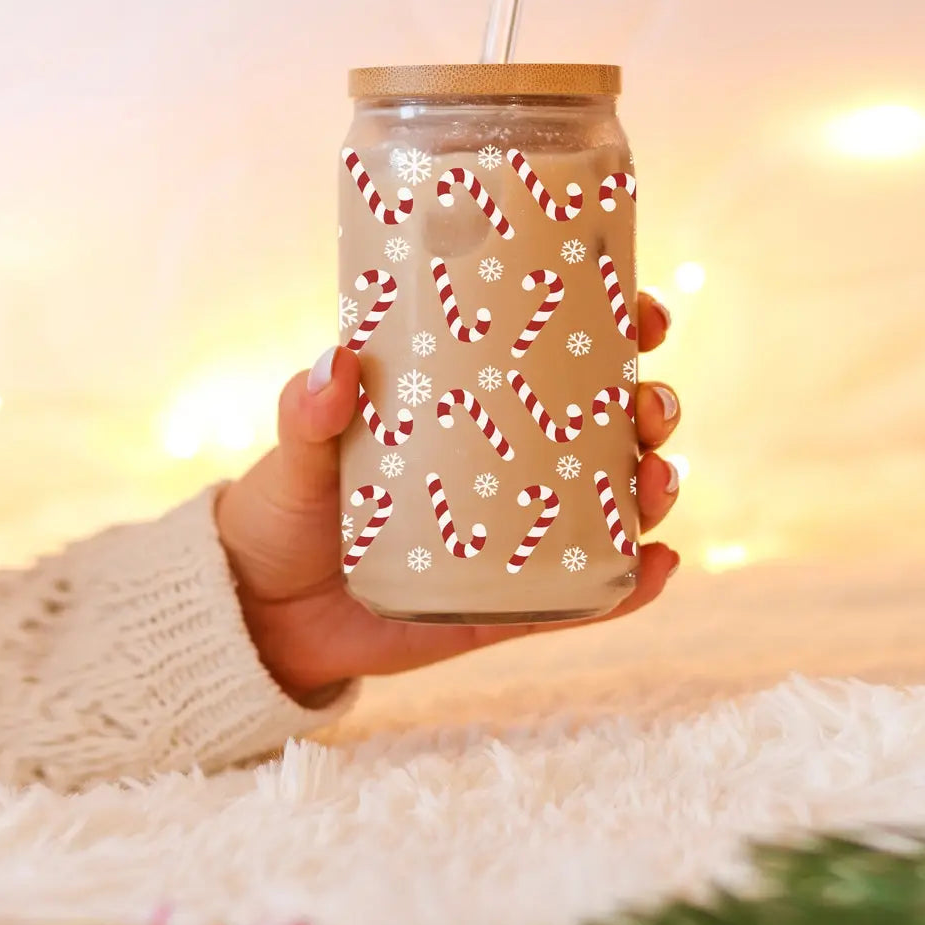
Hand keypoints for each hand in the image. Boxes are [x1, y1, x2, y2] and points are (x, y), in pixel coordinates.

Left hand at [216, 293, 681, 702]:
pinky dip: (633, 584)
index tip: (643, 309)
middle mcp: (512, 463)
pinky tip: (660, 566)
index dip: (617, 326)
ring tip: (658, 481)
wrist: (264, 615)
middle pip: (610, 423)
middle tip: (652, 404)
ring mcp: (521, 533)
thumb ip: (307, 412)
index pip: (561, 355)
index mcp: (474, 406)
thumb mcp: (296, 452)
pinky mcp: (515, 604)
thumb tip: (337, 361)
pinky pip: (587, 594)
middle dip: (654, 405)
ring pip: (615, 502)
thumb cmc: (286, 510)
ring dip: (657, 484)